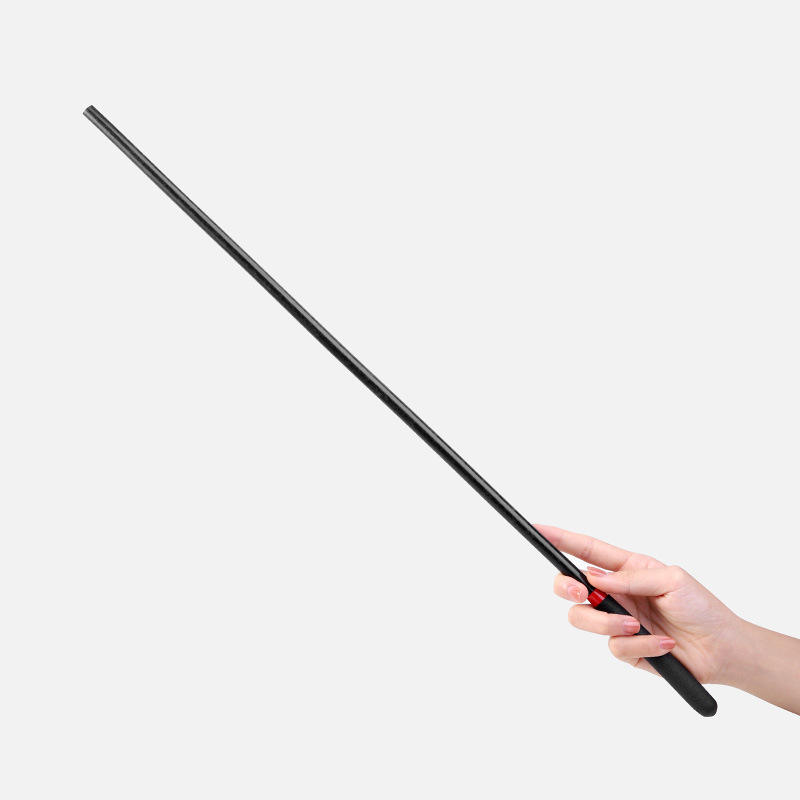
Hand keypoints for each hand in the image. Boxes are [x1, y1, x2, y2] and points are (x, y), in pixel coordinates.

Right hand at [539, 524, 741, 684]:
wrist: (722, 650)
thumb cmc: (701, 607)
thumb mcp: (671, 580)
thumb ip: (630, 578)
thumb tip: (593, 578)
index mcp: (625, 568)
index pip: (585, 550)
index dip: (559, 538)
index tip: (538, 529)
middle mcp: (615, 592)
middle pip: (569, 586)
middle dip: (565, 587)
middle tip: (582, 593)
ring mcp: (616, 620)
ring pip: (582, 619)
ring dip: (607, 623)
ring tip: (636, 627)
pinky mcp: (624, 648)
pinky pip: (613, 647)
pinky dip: (639, 646)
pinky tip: (661, 644)